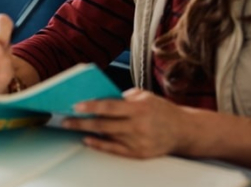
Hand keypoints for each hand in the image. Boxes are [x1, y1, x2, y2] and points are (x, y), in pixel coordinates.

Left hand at [62, 88, 192, 158]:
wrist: (184, 130)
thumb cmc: (162, 110)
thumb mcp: (145, 96)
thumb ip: (123, 97)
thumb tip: (99, 98)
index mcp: (140, 108)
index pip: (110, 106)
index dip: (91, 106)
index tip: (76, 105)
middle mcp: (139, 126)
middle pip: (104, 124)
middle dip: (82, 122)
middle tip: (66, 119)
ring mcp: (139, 141)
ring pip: (107, 136)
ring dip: (88, 131)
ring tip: (73, 126)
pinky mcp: (139, 154)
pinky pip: (114, 150)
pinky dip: (100, 145)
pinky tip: (89, 139)